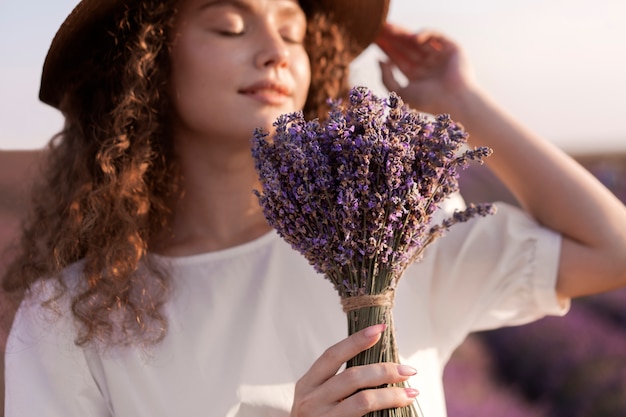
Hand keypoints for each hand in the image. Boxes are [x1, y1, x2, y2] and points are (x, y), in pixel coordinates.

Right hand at [290, 324, 418, 416]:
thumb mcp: (317, 398)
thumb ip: (337, 383)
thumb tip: (378, 365)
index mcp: (307, 384)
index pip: (332, 354)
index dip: (356, 340)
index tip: (379, 329)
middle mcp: (310, 400)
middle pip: (351, 376)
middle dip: (383, 370)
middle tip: (408, 370)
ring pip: (362, 400)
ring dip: (391, 394)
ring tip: (410, 393)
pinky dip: (384, 411)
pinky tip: (398, 410)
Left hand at [375, 23, 474, 114]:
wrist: (454, 101)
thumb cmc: (428, 101)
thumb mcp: (400, 92)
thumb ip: (387, 78)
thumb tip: (379, 60)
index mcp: (417, 77)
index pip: (399, 59)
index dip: (387, 49)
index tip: (374, 39)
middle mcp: (428, 66)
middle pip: (407, 48)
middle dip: (393, 38)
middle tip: (379, 28)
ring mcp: (439, 56)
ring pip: (419, 40)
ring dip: (403, 34)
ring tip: (389, 28)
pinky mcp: (451, 48)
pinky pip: (436, 36)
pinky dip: (424, 34)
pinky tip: (411, 37)